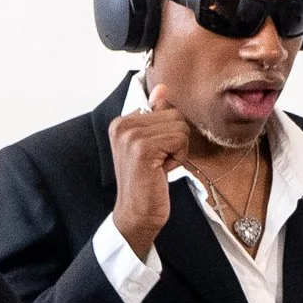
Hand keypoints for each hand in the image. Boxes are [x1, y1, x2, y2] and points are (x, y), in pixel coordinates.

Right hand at [108, 98, 194, 257]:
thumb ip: (155, 115)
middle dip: (175, 142)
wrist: (137, 214)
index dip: (168, 135)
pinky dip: (178, 158)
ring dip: (177, 151)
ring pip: (180, 127)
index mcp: (121, 122)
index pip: (166, 109)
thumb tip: (162, 88)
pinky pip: (179, 139)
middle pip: (175, 115)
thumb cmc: (146, 183)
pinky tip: (161, 172)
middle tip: (158, 163)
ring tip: (159, 167)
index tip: (153, 156)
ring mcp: (131, 135)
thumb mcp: (150, 144)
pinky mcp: (142, 148)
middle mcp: (122, 125)